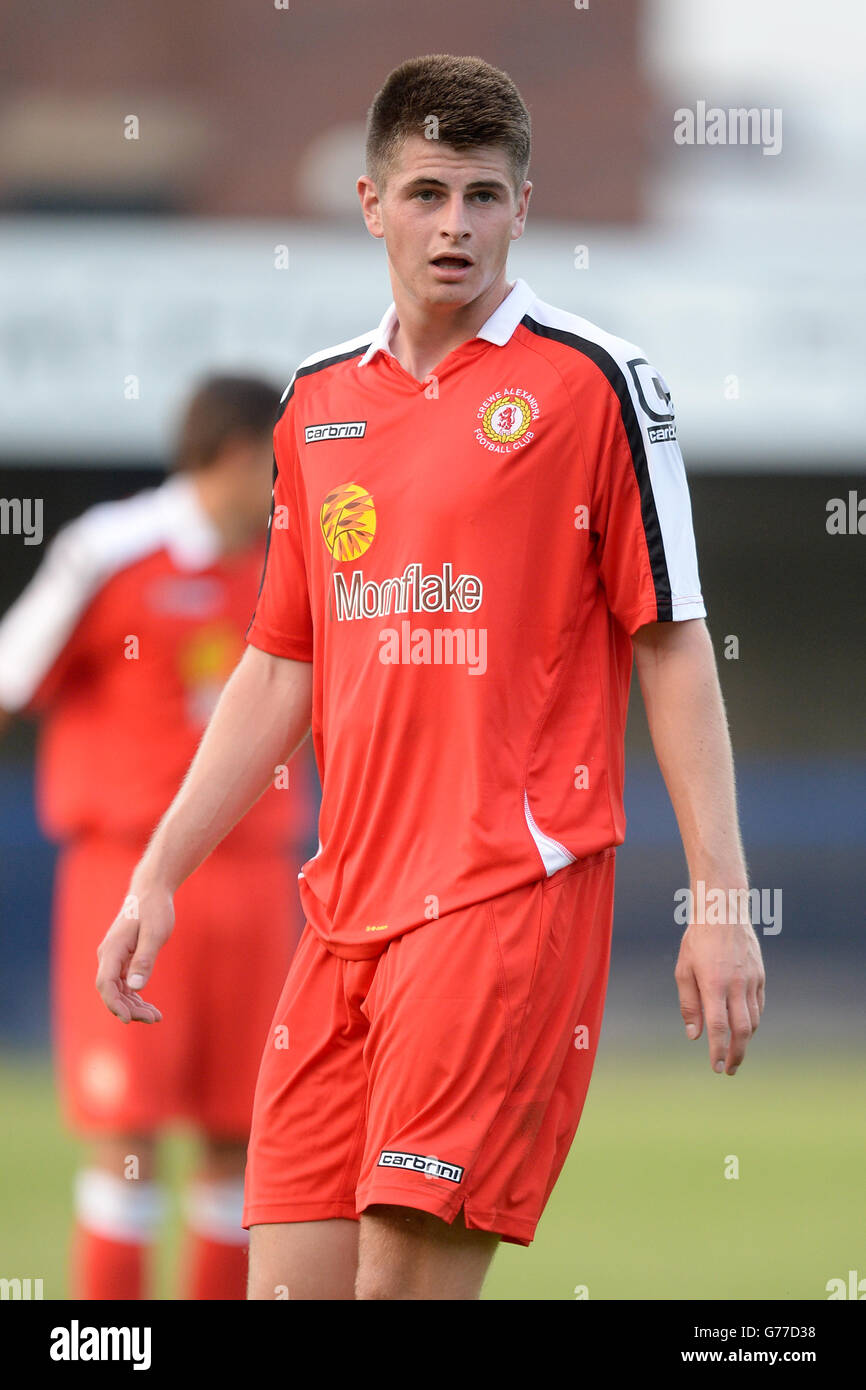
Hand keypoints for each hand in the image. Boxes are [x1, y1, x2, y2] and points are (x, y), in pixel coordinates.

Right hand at [95, 884, 174, 1023]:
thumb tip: (136, 987)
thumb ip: (145, 959)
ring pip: (118, 990)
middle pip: (111, 991)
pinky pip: (124, 984)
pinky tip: (149, 1007)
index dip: (114, 1004)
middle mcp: (108, 956)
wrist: (151, 891)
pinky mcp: (123, 960)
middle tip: (154, 1018)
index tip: (128, 1019)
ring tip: (155, 1016)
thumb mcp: (155, 934)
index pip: (106, 984)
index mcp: (112, 950)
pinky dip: (135, 997)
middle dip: (129, 1009)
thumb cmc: (154, 910)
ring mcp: (114, 959)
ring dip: (133, 1006)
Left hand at [675, 918, 764, 1073]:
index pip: (718, 1027)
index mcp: (714, 984)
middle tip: (729, 1069)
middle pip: (742, 1030)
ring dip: (745, 1039)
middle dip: (737, 1054)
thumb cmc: (697, 941)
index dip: (718, 1050)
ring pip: (753, 1020)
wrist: (722, 912)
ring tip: (734, 1051)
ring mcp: (751, 980)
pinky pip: (758, 1005)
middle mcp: (736, 984)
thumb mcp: (683, 970)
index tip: (716, 1067)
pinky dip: (752, 1020)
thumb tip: (694, 1036)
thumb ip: (689, 1005)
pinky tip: (743, 1027)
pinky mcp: (760, 975)